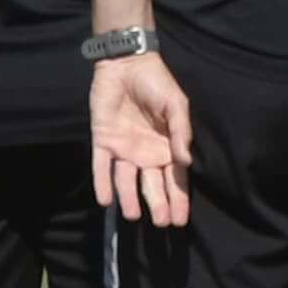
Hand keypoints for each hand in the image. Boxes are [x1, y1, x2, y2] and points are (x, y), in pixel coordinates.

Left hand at [92, 50, 196, 229]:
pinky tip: (105, 200)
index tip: (180, 219)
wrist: (126, 64)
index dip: (178, 199)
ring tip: (133, 215)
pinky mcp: (102, 142)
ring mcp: (123, 150)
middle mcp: (146, 154)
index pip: (175, 179)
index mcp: (167, 147)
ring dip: (129, 198)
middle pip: (152, 185)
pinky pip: (101, 167)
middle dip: (158, 204)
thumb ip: (181, 132)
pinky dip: (102, 183)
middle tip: (162, 223)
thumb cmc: (157, 83)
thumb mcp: (176, 105)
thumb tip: (186, 161)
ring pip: (126, 181)